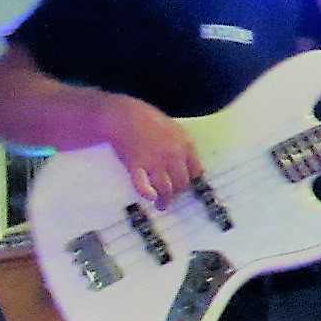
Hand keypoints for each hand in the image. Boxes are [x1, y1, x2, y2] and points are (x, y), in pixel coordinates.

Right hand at [98, 94, 200, 208]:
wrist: (123, 115)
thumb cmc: (147, 119)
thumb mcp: (173, 128)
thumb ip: (181, 145)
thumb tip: (186, 162)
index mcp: (185, 145)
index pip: (196, 171)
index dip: (191, 181)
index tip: (186, 186)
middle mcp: (174, 155)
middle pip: (182, 182)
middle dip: (178, 193)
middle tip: (172, 197)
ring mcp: (155, 161)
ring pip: (166, 188)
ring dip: (164, 200)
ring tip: (162, 205)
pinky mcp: (137, 165)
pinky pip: (143, 185)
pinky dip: (147, 193)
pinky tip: (149, 197)